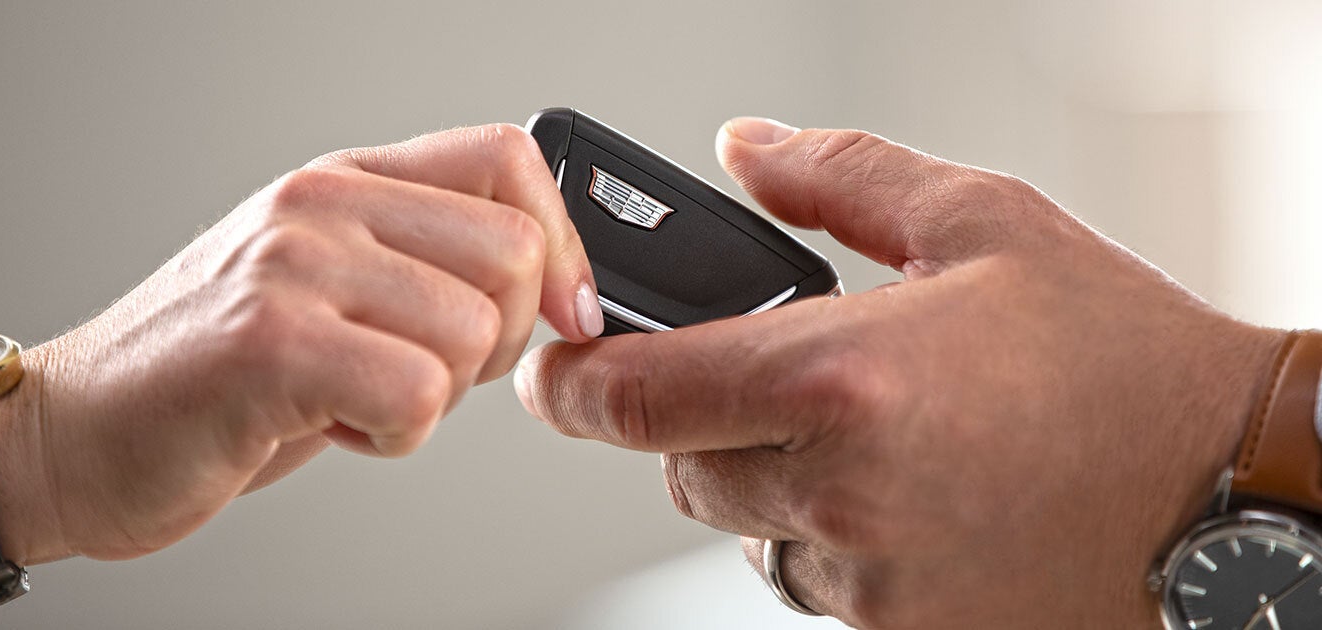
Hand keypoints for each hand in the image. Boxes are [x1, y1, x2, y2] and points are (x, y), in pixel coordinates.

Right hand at [0, 124, 600, 564]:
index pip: (507, 159)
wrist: (77, 434)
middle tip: (420, 374)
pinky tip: (328, 424)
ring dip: (433, 400)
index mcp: (346, 184)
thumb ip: (428, 269)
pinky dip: (392, 435)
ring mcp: (293, 264)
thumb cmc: (215, 376)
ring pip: (472, 333)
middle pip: (512, 253)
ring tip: (353, 398)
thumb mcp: (329, 290)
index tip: (564, 313)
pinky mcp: (271, 341)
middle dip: (494, 342)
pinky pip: (417, 393)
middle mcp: (321, 206)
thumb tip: (554, 288)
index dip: (563, 244)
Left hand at [515, 117, 1283, 627]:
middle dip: (699, 423)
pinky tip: (910, 494)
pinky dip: (834, 539)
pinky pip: (818, 586)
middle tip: (776, 379)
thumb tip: (744, 151)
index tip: (557, 374)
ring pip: (750, 532)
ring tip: (869, 435)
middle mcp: (841, 491)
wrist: (1225, 479)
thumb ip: (838, 180)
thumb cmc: (1117, 353)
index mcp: (840, 379)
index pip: (637, 398)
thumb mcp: (981, 222)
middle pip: (681, 468)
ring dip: (772, 485)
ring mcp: (873, 577)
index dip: (573, 386)